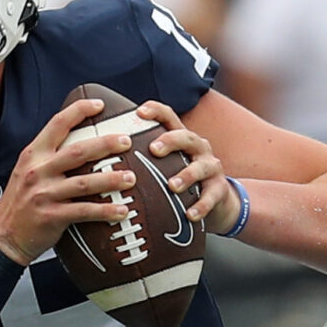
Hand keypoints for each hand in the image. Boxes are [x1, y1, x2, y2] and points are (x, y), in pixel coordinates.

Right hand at [0, 96, 137, 265]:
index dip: (79, 111)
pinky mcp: (51, 216)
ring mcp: (44, 194)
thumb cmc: (20, 204)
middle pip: (77, 151)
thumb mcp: (27, 171)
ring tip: (130, 178)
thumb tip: (80, 146)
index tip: (99, 105)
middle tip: (126, 142)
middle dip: (105, 144)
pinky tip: (121, 210)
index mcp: (33, 155)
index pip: (57, 124)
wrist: (3, 236)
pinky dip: (105, 211)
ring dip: (111, 179)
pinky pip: (84, 211)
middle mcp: (38, 171)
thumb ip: (49, 158)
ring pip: (84, 182)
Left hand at [135, 100, 239, 229]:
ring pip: (200, 167)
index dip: (156, 111)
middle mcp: (198, 148)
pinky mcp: (219, 189)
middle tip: (153, 150)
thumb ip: (147, 158)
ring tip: (172, 185)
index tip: (140, 112)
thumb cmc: (183, 178)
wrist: (218, 200)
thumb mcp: (168, 163)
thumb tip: (107, 158)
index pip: (170, 118)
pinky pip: (211, 197)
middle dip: (170, 141)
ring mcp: (211, 168)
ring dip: (186, 176)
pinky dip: (200, 206)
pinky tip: (190, 214)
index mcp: (182, 139)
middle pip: (186, 137)